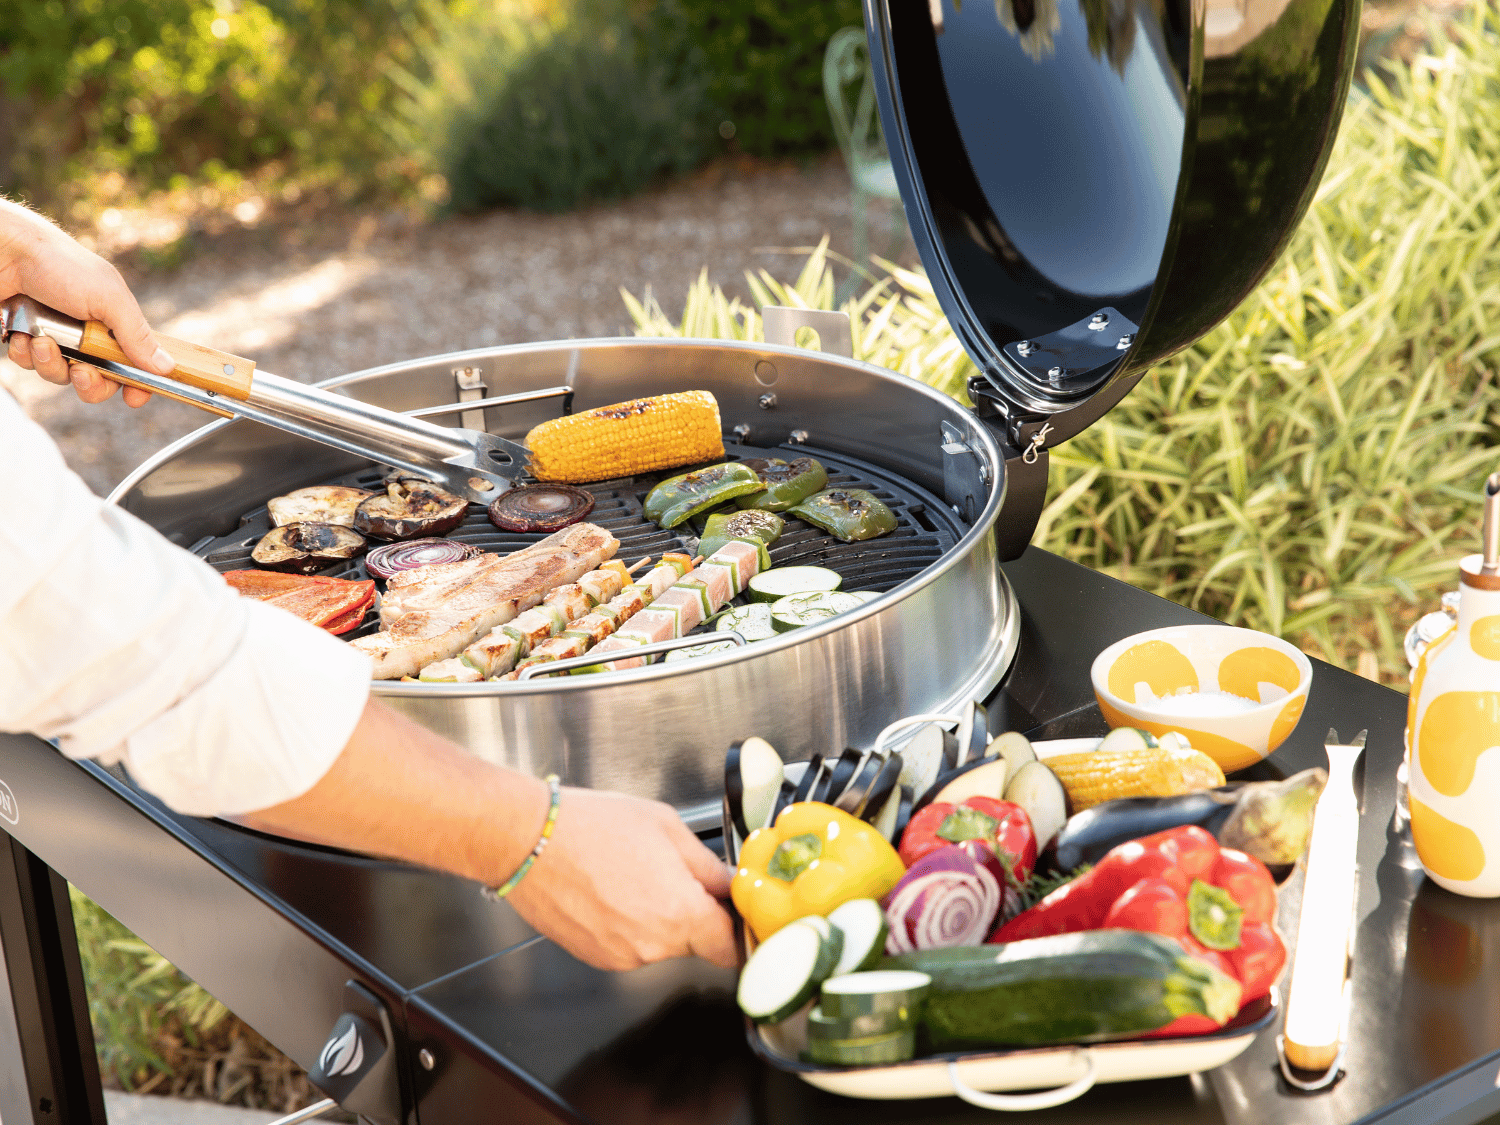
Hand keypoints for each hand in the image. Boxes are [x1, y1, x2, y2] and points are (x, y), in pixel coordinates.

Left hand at [0, 199, 174, 406]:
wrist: (5, 250)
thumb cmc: (60, 264)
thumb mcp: (109, 298)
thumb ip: (137, 335)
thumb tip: (166, 367)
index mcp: (114, 322)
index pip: (134, 363)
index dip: (136, 383)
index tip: (133, 397)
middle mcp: (87, 333)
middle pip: (99, 380)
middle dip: (90, 382)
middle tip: (82, 371)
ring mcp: (56, 338)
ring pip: (61, 376)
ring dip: (51, 364)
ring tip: (41, 340)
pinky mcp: (27, 340)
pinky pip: (30, 366)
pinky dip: (26, 355)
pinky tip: (22, 335)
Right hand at [509, 787, 739, 971]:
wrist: (527, 840)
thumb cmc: (591, 826)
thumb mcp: (667, 827)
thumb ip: (707, 865)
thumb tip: (729, 884)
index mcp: (680, 912)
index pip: (730, 948)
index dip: (736, 929)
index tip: (733, 913)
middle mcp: (653, 945)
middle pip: (696, 944)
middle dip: (694, 914)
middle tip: (673, 874)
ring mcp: (621, 956)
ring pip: (661, 944)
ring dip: (659, 918)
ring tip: (632, 875)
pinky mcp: (595, 957)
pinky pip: (629, 946)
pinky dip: (628, 924)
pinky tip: (610, 889)